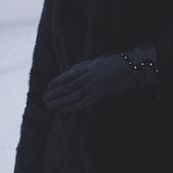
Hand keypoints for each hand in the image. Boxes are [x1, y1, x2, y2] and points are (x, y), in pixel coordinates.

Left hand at [44, 45, 158, 112]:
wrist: (127, 68)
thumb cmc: (113, 62)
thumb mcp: (95, 61)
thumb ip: (82, 67)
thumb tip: (71, 73)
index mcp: (83, 68)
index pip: (65, 77)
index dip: (56, 83)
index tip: (48, 88)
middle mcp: (84, 78)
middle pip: (66, 88)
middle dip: (54, 94)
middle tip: (45, 99)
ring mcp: (90, 87)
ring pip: (71, 97)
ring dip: (59, 102)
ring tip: (49, 107)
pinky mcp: (97, 95)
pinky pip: (81, 103)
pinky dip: (70, 108)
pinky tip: (63, 111)